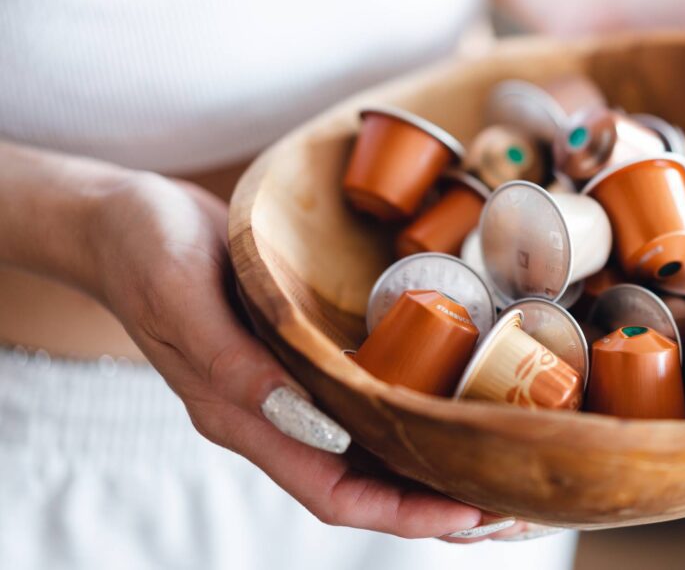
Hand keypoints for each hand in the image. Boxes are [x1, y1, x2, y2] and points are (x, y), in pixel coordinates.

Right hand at [86, 171, 507, 539]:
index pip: (334, 494)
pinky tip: (450, 401)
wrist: (123, 217)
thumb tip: (310, 418)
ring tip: (500, 462)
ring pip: (370, 448)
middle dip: (435, 502)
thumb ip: (236, 365)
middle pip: (366, 484)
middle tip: (512, 500)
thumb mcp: (181, 299)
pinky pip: (362, 398)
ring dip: (431, 463)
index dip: (401, 514)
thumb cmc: (145, 252)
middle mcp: (271, 414)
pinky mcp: (298, 352)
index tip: (466, 515)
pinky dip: (408, 411)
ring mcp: (286, 386)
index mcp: (242, 416)